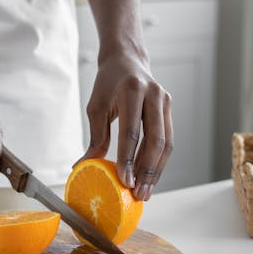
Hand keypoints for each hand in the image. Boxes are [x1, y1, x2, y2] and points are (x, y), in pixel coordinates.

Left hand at [79, 51, 172, 200]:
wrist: (127, 60)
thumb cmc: (108, 84)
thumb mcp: (96, 107)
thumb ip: (96, 138)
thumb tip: (82, 167)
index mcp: (132, 90)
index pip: (131, 131)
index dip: (128, 159)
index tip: (124, 181)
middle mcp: (153, 94)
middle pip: (155, 139)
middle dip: (147, 170)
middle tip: (138, 193)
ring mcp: (165, 101)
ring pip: (166, 143)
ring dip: (156, 171)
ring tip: (146, 192)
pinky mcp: (170, 109)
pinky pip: (168, 140)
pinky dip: (160, 162)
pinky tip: (150, 178)